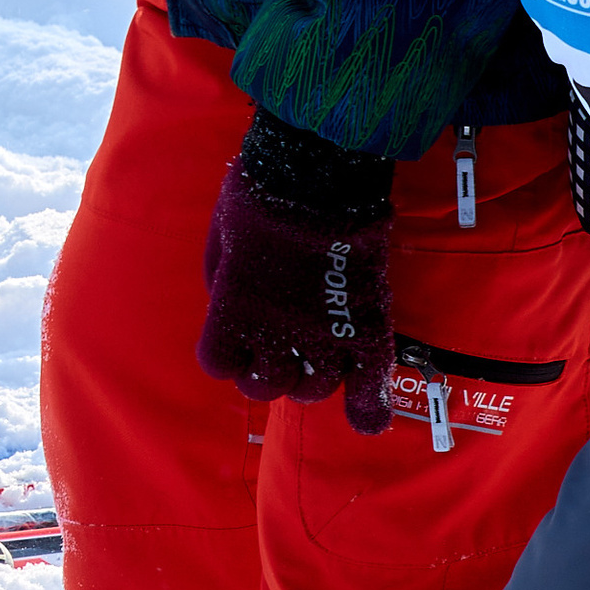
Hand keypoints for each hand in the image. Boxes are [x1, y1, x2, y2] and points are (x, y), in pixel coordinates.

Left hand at [197, 114, 396, 432]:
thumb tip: (227, 305)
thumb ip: (222, 280)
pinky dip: (368, 406)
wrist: (316, 173)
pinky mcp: (367, 324)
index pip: (219, 364)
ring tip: (315, 362)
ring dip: (310, 380)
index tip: (235, 346)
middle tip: (277, 355)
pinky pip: (370, 381)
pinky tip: (366, 416)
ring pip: (313, 388)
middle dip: (267, 374)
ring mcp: (323, 331)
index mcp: (232, 310)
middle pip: (266, 385)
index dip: (226, 358)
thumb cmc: (260, 194)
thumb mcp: (220, 237)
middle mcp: (274, 331)